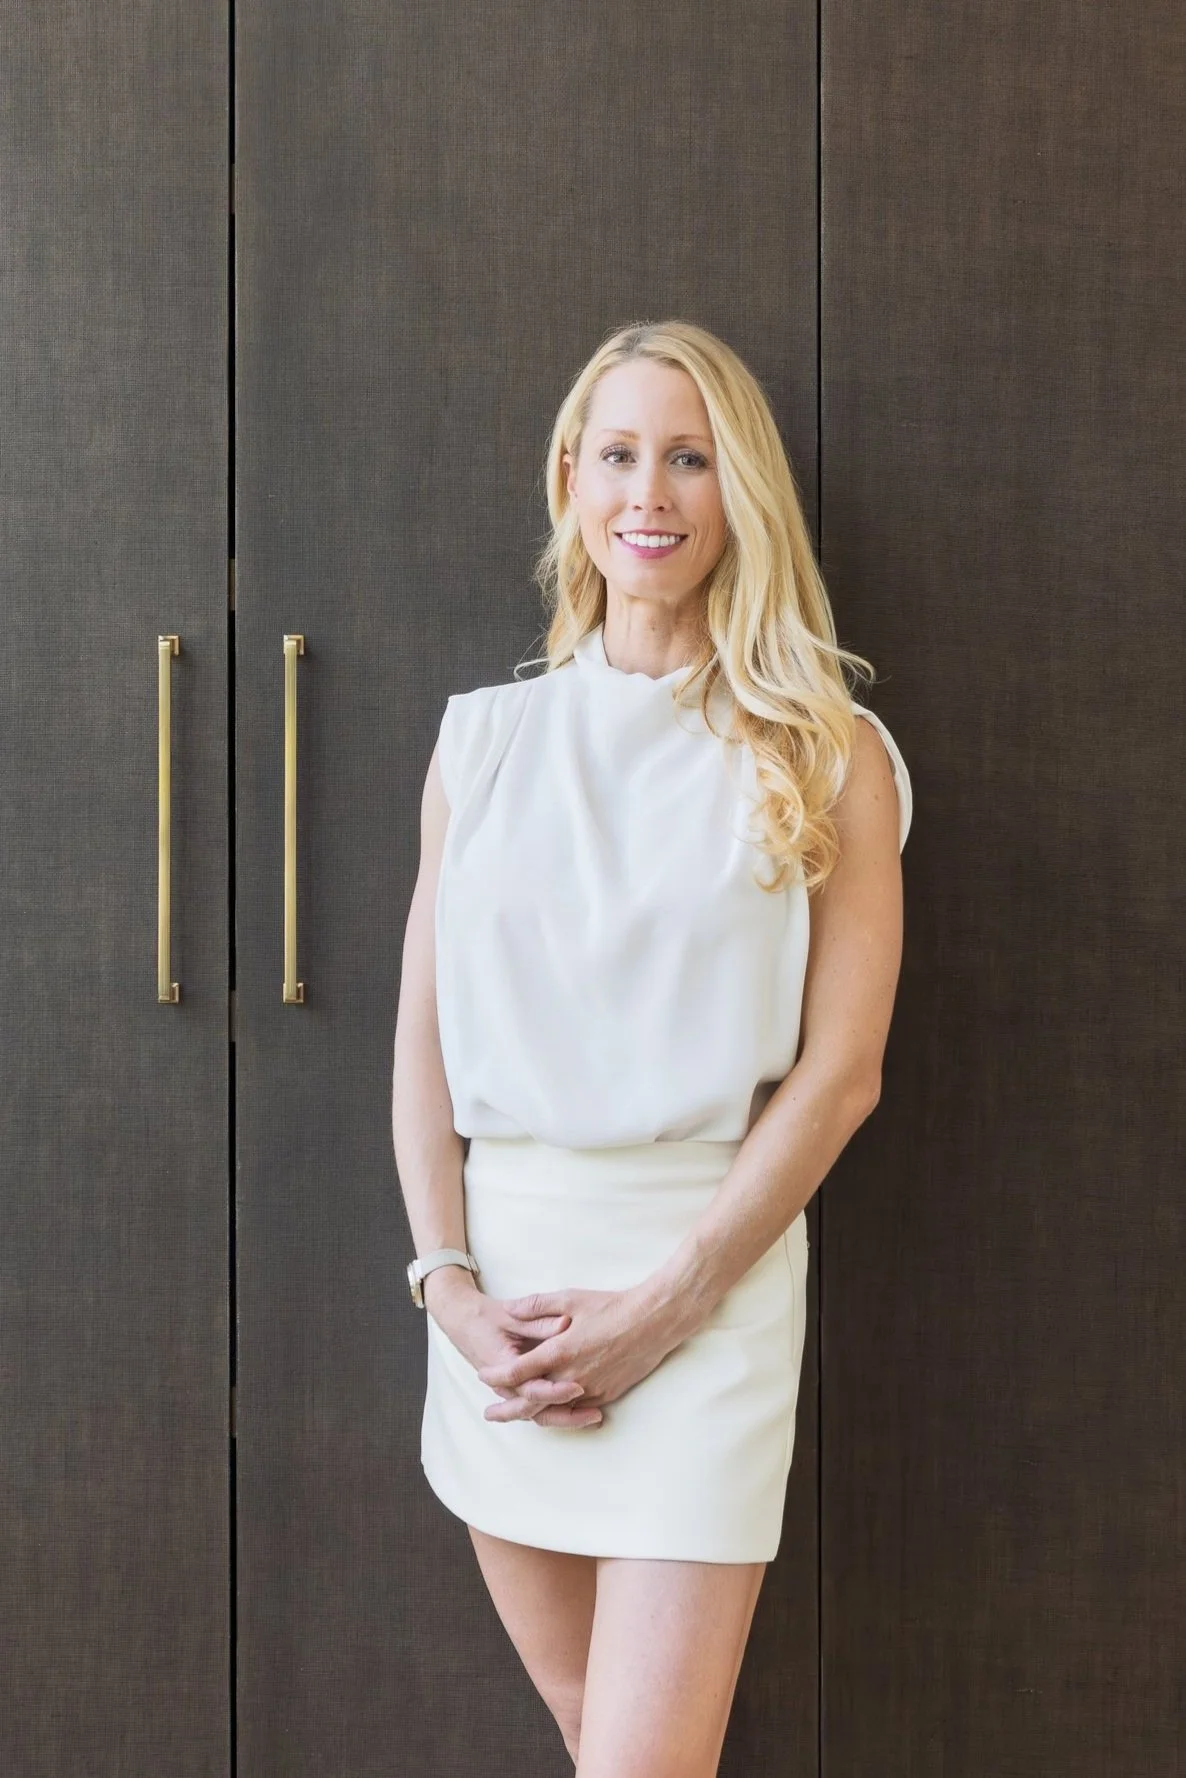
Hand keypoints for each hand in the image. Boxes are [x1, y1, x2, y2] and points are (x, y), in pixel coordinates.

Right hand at [425, 1269, 603, 1428]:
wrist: (465, 1324)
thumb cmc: (488, 1318)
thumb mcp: (512, 1314)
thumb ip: (539, 1319)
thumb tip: (566, 1323)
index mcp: (504, 1367)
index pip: (532, 1388)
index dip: (556, 1390)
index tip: (579, 1387)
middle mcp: (506, 1386)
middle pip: (538, 1411)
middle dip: (568, 1415)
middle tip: (595, 1414)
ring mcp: (512, 1392)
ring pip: (539, 1415)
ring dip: (567, 1418)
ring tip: (596, 1417)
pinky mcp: (518, 1392)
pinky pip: (539, 1409)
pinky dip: (559, 1412)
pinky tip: (583, 1411)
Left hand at [476, 1285, 684, 1423]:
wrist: (654, 1321)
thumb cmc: (612, 1306)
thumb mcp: (571, 1297)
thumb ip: (536, 1305)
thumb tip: (509, 1308)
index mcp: (559, 1351)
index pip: (518, 1370)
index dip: (497, 1374)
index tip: (482, 1375)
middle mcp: (572, 1376)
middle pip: (531, 1400)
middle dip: (507, 1408)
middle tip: (489, 1414)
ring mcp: (591, 1389)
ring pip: (555, 1410)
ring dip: (533, 1413)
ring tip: (516, 1416)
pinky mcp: (607, 1394)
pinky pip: (578, 1409)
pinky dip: (561, 1411)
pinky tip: (552, 1410)